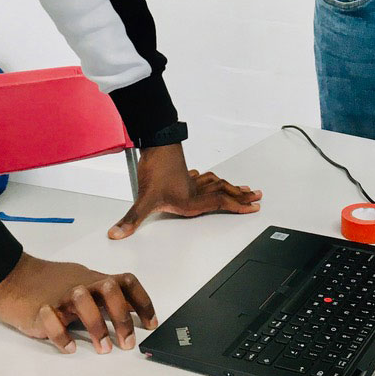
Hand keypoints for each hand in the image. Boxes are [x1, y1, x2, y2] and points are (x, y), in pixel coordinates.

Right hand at [0, 252, 155, 353]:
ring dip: (96, 326)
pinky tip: (68, 348)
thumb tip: (133, 308)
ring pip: (82, 300)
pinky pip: (51, 320)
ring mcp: (60, 296)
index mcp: (94, 279)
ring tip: (102, 348)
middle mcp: (80, 285)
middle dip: (121, 317)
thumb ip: (106, 295)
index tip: (150, 324)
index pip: (125, 282)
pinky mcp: (39, 310)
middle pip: (108, 289)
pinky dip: (61, 336)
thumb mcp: (84, 283)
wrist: (13, 278)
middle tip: (126, 343)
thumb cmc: (50, 283)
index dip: (142, 302)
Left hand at [108, 143, 261, 239]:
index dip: (238, 206)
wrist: (155, 142)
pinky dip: (211, 179)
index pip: (220, 203)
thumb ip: (132, 219)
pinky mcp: (182, 171)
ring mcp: (190, 179)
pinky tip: (208, 178)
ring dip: (230, 187)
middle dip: (241, 196)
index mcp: (191, 200)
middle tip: (257, 196)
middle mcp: (194, 189)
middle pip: (224, 192)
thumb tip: (117, 233)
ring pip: (216, 183)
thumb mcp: (143, 198)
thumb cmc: (155, 168)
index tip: (253, 207)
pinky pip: (203, 177)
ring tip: (243, 188)